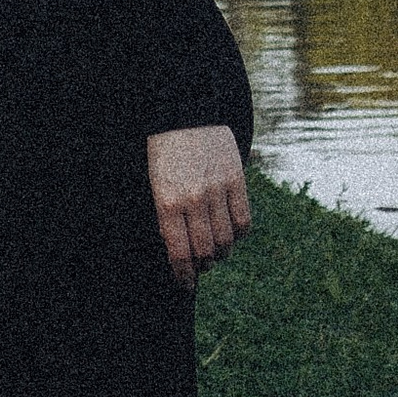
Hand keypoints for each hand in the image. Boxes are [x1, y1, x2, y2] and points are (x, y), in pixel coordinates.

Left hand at [148, 125, 250, 287]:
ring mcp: (217, 189)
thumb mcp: (154, 185)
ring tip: (216, 253)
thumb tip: (177, 250)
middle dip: (202, 266)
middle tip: (201, 267)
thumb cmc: (164, 152)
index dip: (183, 275)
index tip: (186, 284)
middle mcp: (193, 200)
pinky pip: (243, 220)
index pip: (179, 253)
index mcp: (167, 203)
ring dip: (221, 253)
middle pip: (205, 250)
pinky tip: (231, 235)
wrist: (184, 112)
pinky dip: (238, 235)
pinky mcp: (236, 179)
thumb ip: (166, 217)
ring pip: (226, 239)